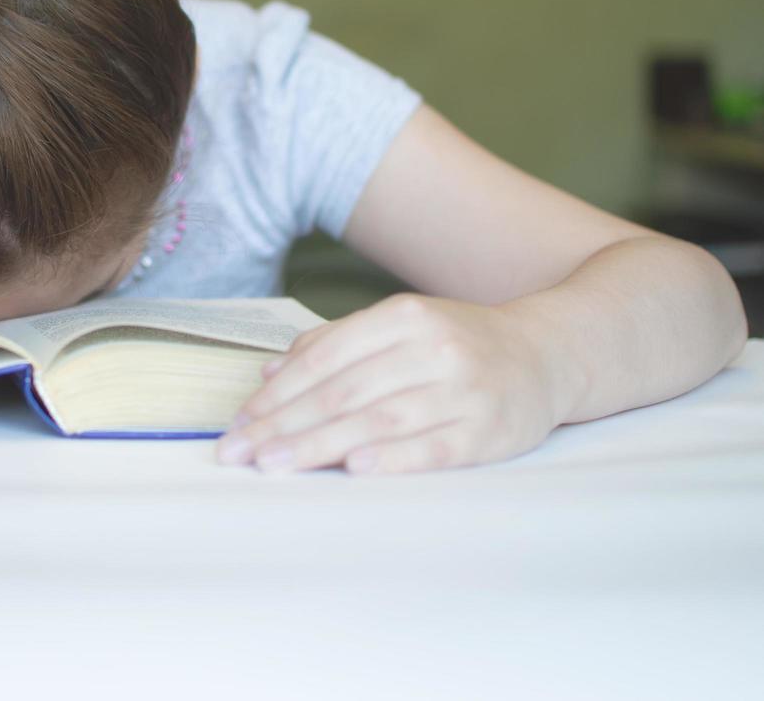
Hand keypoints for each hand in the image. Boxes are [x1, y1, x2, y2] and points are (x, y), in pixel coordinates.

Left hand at [215, 292, 572, 474]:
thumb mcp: (399, 326)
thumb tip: (268, 374)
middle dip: (284, 425)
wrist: (547, 353)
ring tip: (276, 464)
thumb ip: (334, 345)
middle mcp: (434, 348)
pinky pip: (435, 447)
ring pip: (380, 420)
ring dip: (321, 444)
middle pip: (344, 392)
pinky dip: (395, 459)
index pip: (326, 357)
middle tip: (240, 452)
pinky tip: (357, 468)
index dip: (278, 393)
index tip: (239, 422)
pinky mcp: (490, 429)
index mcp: (404, 316)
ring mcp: (465, 389)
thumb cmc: (456, 344)